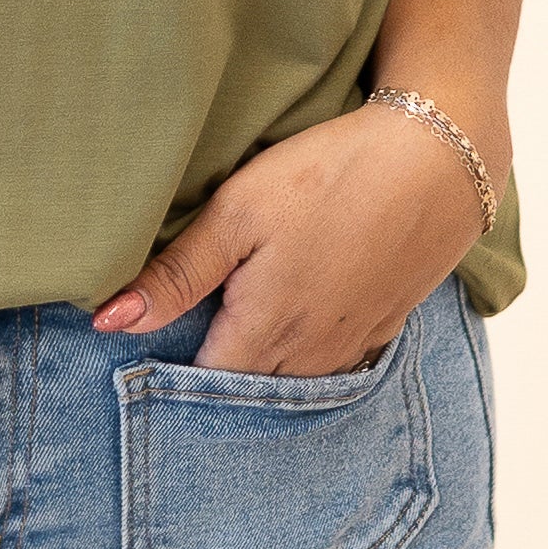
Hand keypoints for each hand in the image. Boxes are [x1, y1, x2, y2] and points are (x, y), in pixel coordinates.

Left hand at [95, 102, 487, 378]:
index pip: (201, 387)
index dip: (170, 375)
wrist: (439, 158)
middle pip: (246, 390)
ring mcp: (351, 345)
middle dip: (213, 380)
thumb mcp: (237, 213)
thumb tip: (108, 322)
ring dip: (261, 369)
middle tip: (186, 346)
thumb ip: (175, 275)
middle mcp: (309, 355)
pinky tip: (295, 323)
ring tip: (235, 333)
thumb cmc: (329, 176)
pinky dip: (305, 355)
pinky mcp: (383, 326)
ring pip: (290, 381)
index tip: (147, 357)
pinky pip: (332, 364)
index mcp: (263, 332)